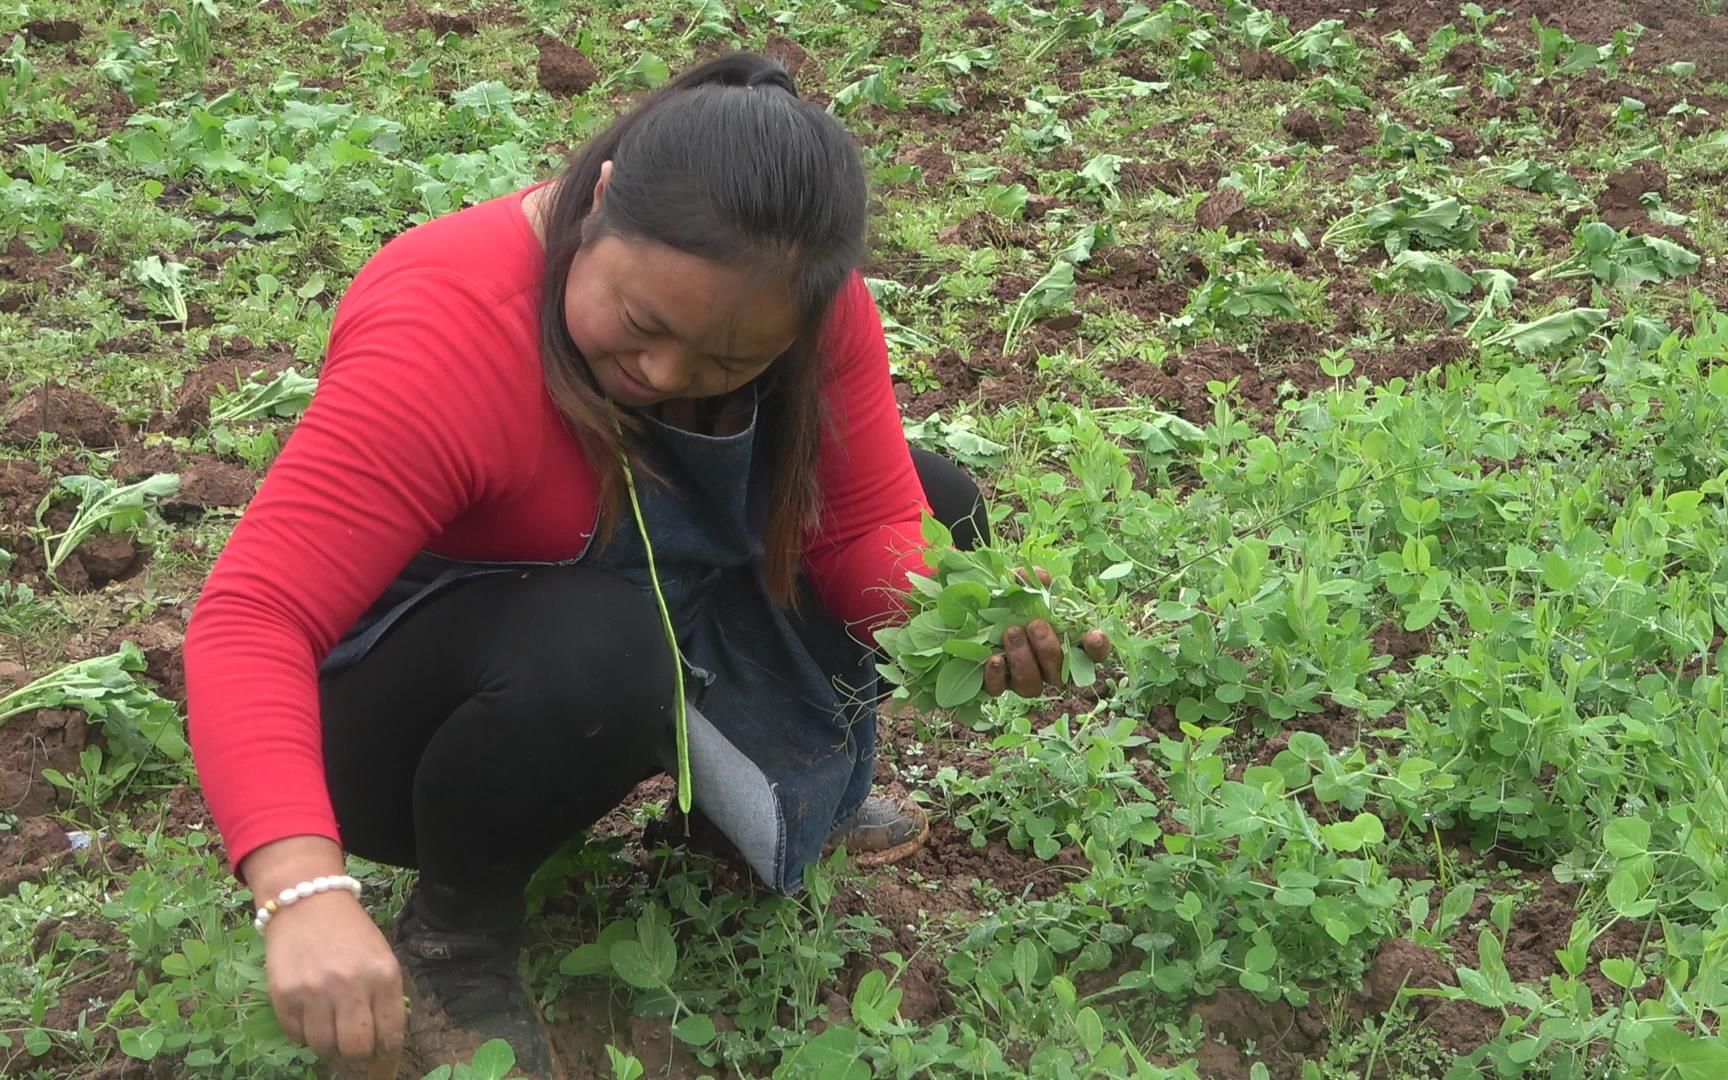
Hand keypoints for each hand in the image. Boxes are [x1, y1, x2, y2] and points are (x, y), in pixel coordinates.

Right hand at [243, 838, 403, 1066]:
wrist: (307, 901)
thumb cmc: (350, 932)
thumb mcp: (380, 957)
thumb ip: (384, 996)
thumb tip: (383, 1043)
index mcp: (383, 975)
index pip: (390, 1033)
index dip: (386, 1050)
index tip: (381, 1053)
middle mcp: (351, 986)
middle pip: (356, 1048)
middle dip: (356, 1052)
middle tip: (352, 1043)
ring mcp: (314, 992)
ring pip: (323, 1047)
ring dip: (327, 1043)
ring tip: (328, 1023)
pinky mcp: (284, 996)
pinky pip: (295, 1036)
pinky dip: (303, 1032)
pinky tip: (308, 1011)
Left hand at [982, 568, 1111, 697]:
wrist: (970, 613)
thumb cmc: (1006, 601)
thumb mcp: (1020, 587)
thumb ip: (1033, 581)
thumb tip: (1042, 577)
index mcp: (1062, 643)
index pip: (1091, 654)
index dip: (1098, 649)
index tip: (1094, 635)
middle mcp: (1046, 667)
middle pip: (1059, 672)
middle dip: (1049, 649)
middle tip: (1035, 625)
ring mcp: (1021, 678)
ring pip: (1031, 685)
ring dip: (1023, 660)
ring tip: (1011, 633)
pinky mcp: (996, 684)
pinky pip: (998, 689)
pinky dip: (997, 676)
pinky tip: (994, 659)